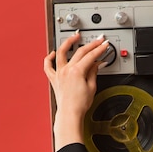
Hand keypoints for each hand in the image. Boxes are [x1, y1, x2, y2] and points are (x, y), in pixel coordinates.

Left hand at [43, 33, 108, 148]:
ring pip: (62, 52)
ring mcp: (59, 73)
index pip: (91, 55)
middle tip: (98, 40)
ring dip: (68, 42)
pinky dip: (49, 58)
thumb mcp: (92, 87)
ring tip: (74, 36)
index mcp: (77, 71)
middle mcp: (66, 69)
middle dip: (91, 44)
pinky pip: (48, 66)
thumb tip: (96, 64)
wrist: (70, 114)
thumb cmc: (80, 104)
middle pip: (80, 51)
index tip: (104, 45)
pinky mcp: (54, 79)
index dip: (99, 49)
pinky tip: (53, 53)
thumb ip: (93, 72)